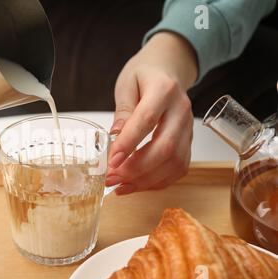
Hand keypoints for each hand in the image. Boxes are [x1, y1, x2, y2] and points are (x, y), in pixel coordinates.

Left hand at [106, 31, 197, 194]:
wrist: (167, 69)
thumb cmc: (144, 75)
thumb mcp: (126, 84)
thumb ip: (123, 111)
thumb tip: (115, 136)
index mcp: (164, 90)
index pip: (147, 120)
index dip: (129, 143)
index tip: (111, 161)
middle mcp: (181, 111)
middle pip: (165, 147)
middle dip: (136, 168)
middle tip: (111, 178)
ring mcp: (188, 129)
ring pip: (174, 163)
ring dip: (145, 180)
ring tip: (119, 185)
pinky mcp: (188, 142)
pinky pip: (178, 168)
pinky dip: (157, 181)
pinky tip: (135, 184)